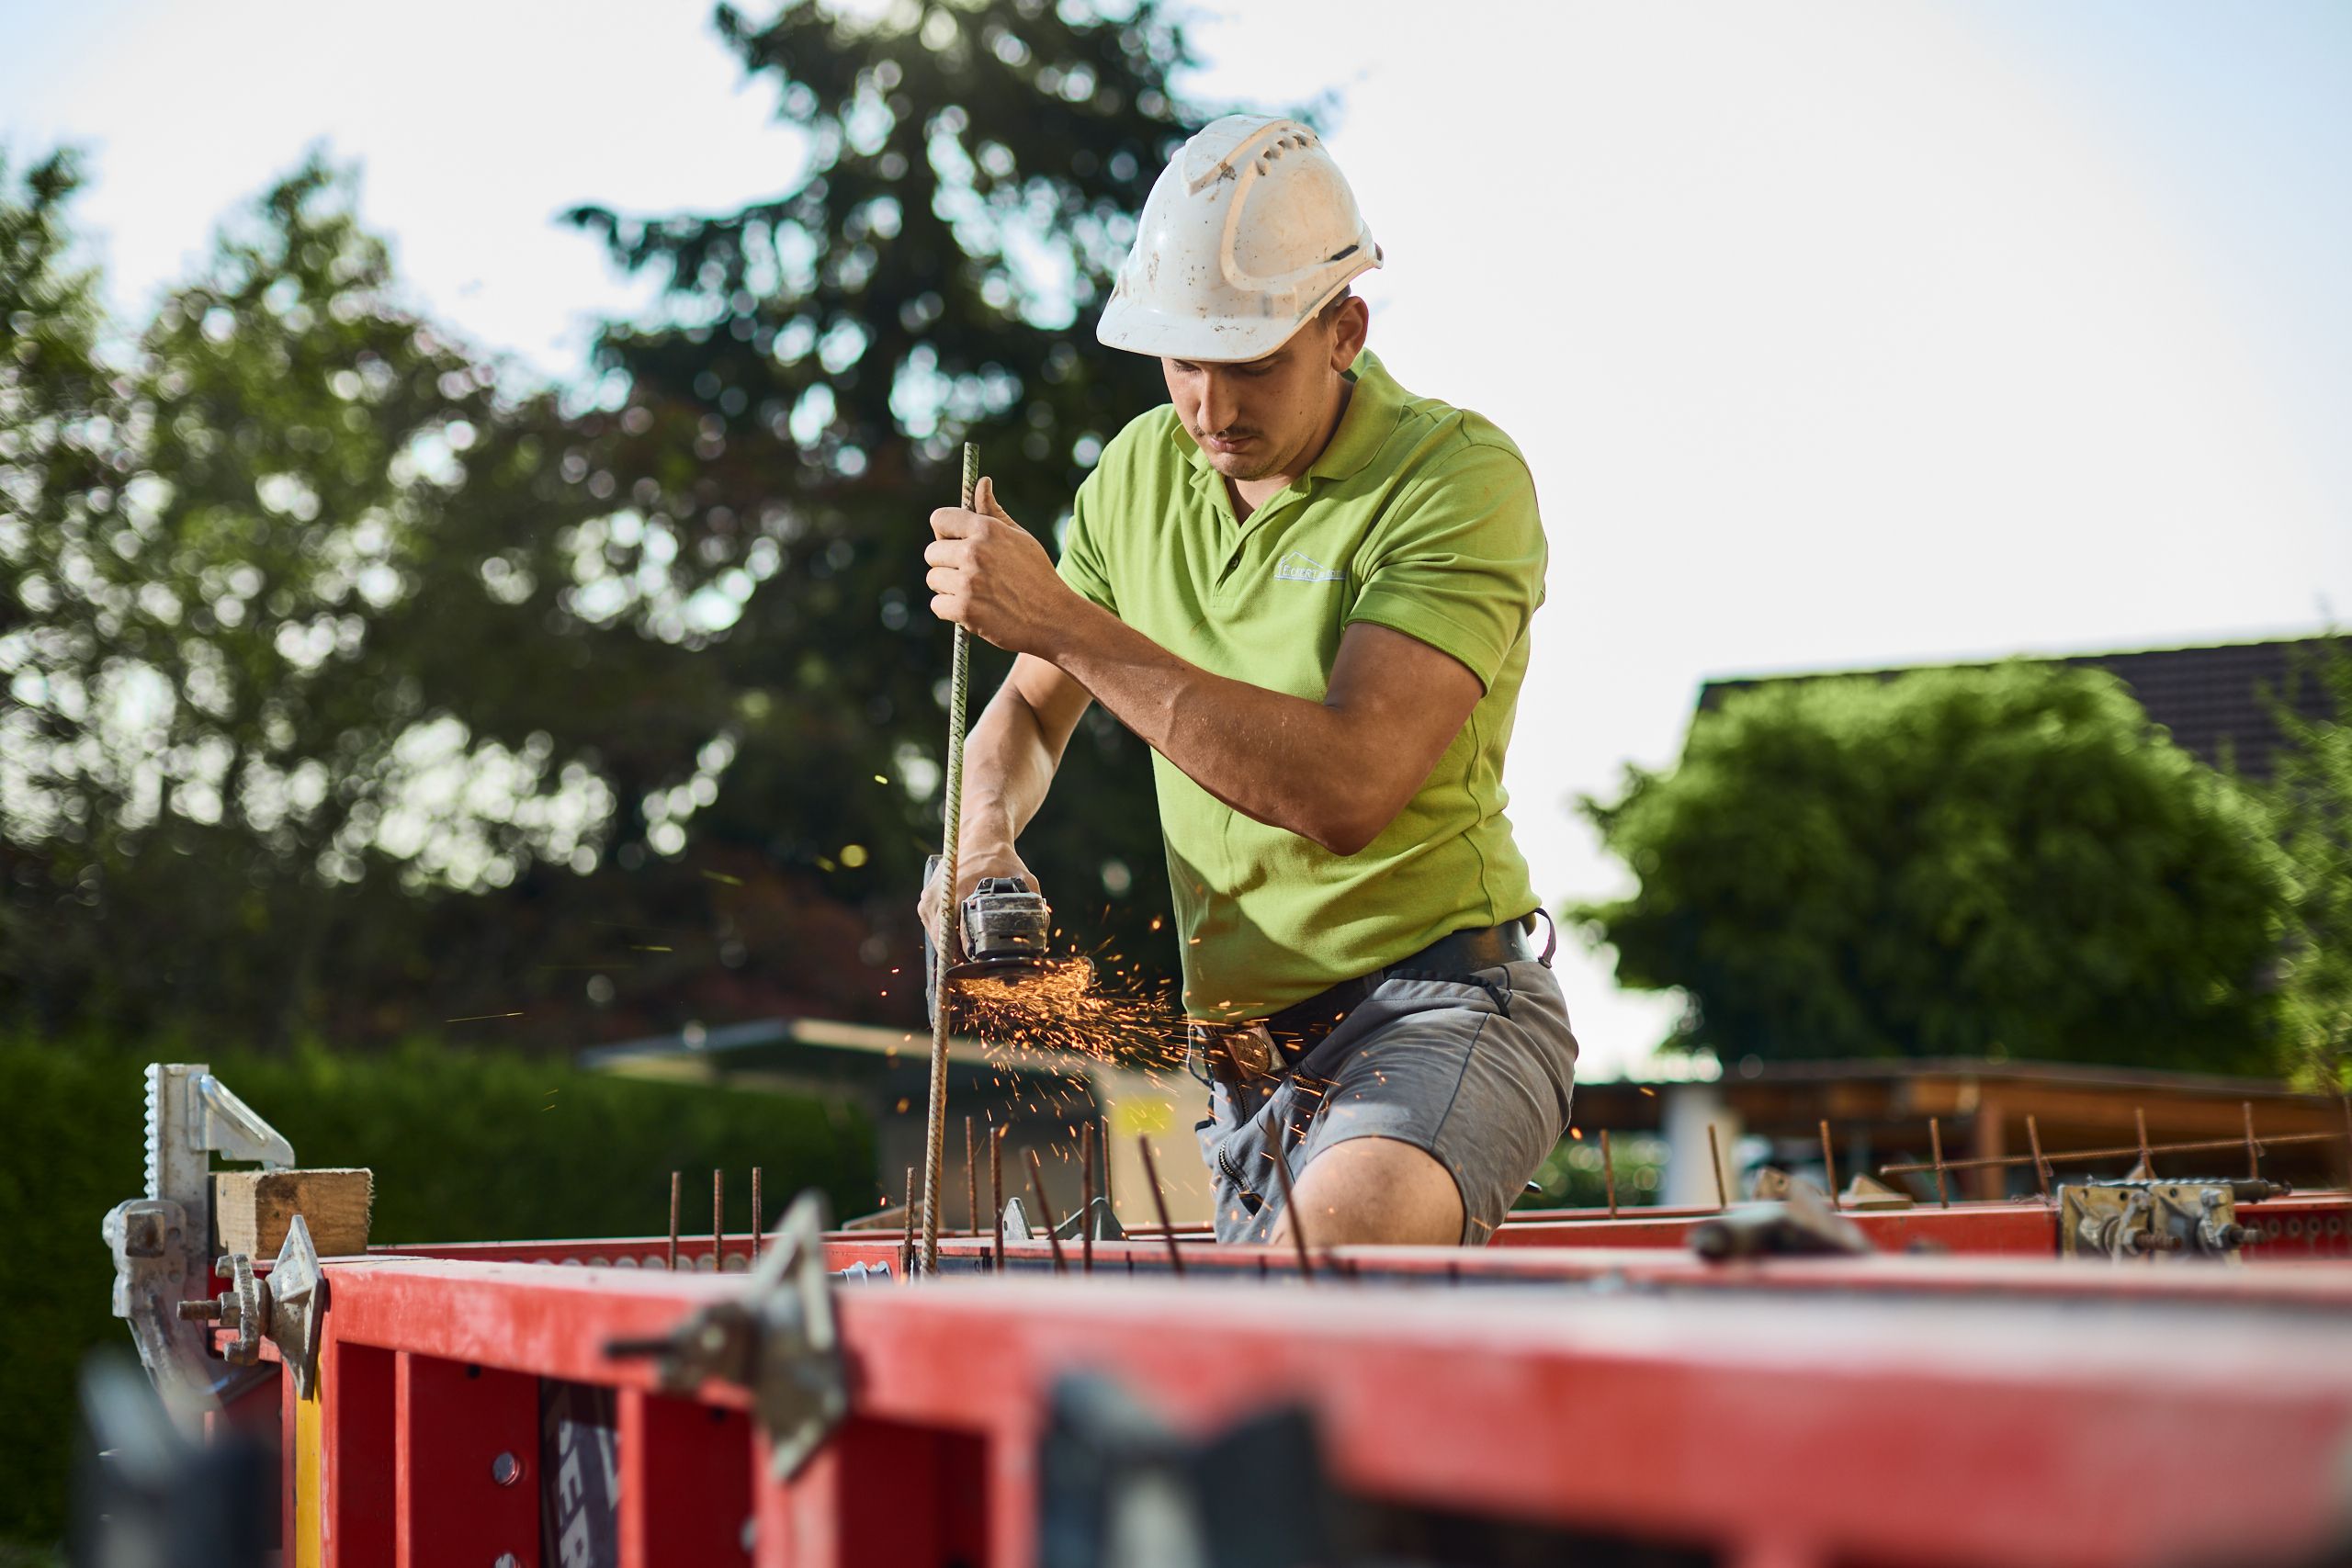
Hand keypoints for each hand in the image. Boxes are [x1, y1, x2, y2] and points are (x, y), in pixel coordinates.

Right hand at [917, 839, 1039, 960]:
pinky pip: (934, 927)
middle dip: (958, 957)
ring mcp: (928, 899)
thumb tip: (1041, 932)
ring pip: (937, 936)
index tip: (976, 966)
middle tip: (978, 967)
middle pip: (942, 941)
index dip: (961, 956)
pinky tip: (961, 940)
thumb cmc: (1001, 859)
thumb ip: (1034, 902)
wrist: (979, 838)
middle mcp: (937, 896)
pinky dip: (946, 936)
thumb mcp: (1023, 877)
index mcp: (957, 891)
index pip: (949, 935)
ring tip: (970, 957)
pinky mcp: (926, 900)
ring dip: (951, 948)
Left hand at [926, 477, 1072, 655]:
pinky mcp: (964, 609)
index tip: (954, 543)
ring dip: (948, 588)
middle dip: (945, 564)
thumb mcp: (1020, 537)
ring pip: (934, 580)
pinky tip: (973, 609)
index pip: (939, 519)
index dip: (944, 532)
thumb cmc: (1037, 575)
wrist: (1053, 618)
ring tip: (975, 593)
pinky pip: (937, 605)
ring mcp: (968, 581)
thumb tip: (982, 482)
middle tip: (969, 574)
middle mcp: (974, 552)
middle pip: (931, 552)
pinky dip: (950, 610)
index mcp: (986, 529)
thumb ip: (994, 511)